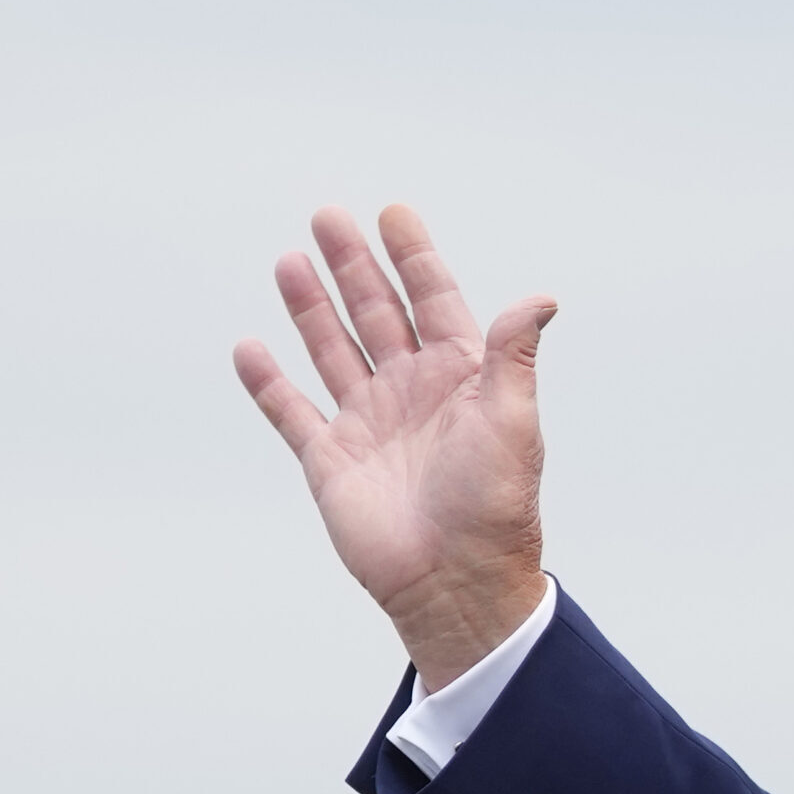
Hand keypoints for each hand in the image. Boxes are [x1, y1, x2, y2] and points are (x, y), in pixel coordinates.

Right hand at [233, 205, 554, 691]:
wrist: (455, 580)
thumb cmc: (495, 504)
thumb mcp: (512, 418)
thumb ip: (513, 354)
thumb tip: (543, 297)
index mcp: (460, 376)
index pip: (433, 300)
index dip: (414, 257)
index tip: (394, 213)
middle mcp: (412, 391)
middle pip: (377, 313)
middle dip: (354, 265)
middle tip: (328, 216)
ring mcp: (368, 422)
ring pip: (333, 349)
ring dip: (311, 307)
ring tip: (290, 260)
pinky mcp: (330, 460)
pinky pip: (291, 411)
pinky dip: (269, 382)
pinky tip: (250, 346)